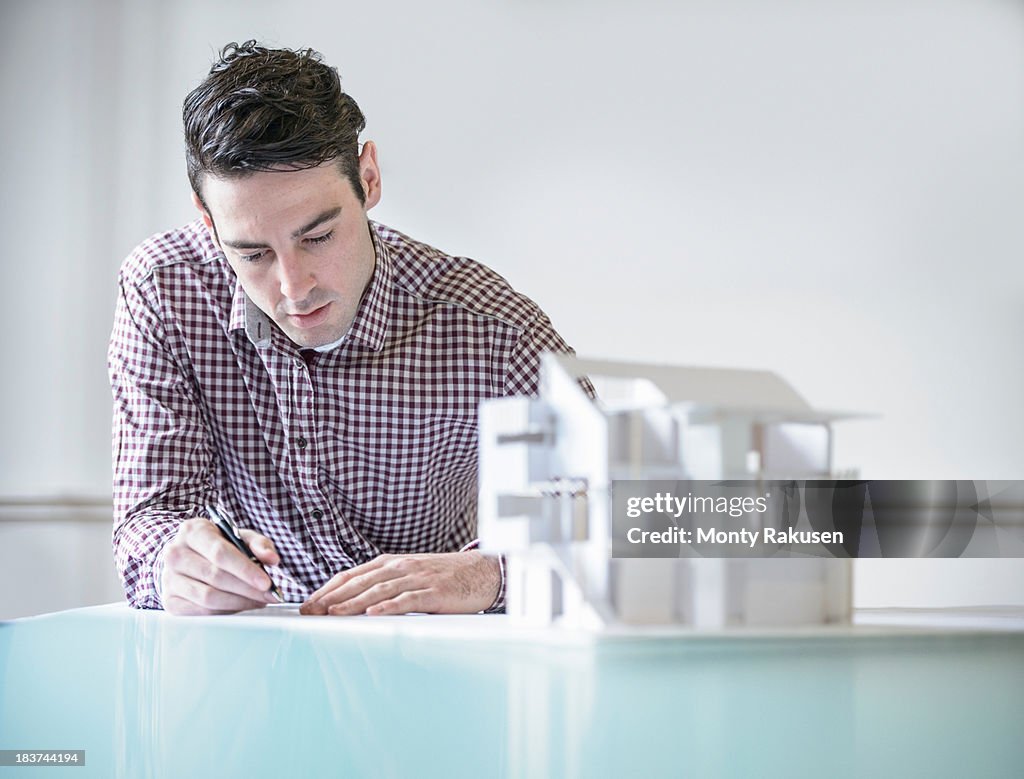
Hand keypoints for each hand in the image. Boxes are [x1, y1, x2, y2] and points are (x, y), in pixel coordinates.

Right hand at [158, 517, 280, 614]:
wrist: (188, 556)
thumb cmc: (218, 545)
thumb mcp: (239, 536)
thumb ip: (259, 544)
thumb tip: (272, 559)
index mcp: (192, 531)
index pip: (220, 553)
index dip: (245, 569)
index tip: (266, 583)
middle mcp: (175, 554)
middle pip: (215, 577)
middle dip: (247, 589)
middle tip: (269, 595)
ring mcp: (169, 579)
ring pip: (208, 597)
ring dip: (239, 602)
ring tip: (259, 601)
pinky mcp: (170, 601)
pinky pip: (202, 612)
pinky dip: (226, 612)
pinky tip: (241, 606)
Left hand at [299, 551, 499, 615]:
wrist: (481, 572)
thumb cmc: (444, 577)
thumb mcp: (410, 576)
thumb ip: (385, 586)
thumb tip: (354, 603)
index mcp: (390, 563)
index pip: (351, 575)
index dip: (328, 589)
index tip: (308, 604)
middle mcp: (399, 567)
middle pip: (359, 582)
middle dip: (332, 598)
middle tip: (310, 612)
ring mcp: (416, 578)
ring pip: (379, 590)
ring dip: (353, 602)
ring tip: (332, 613)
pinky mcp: (433, 592)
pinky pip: (408, 599)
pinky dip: (389, 606)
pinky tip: (374, 613)